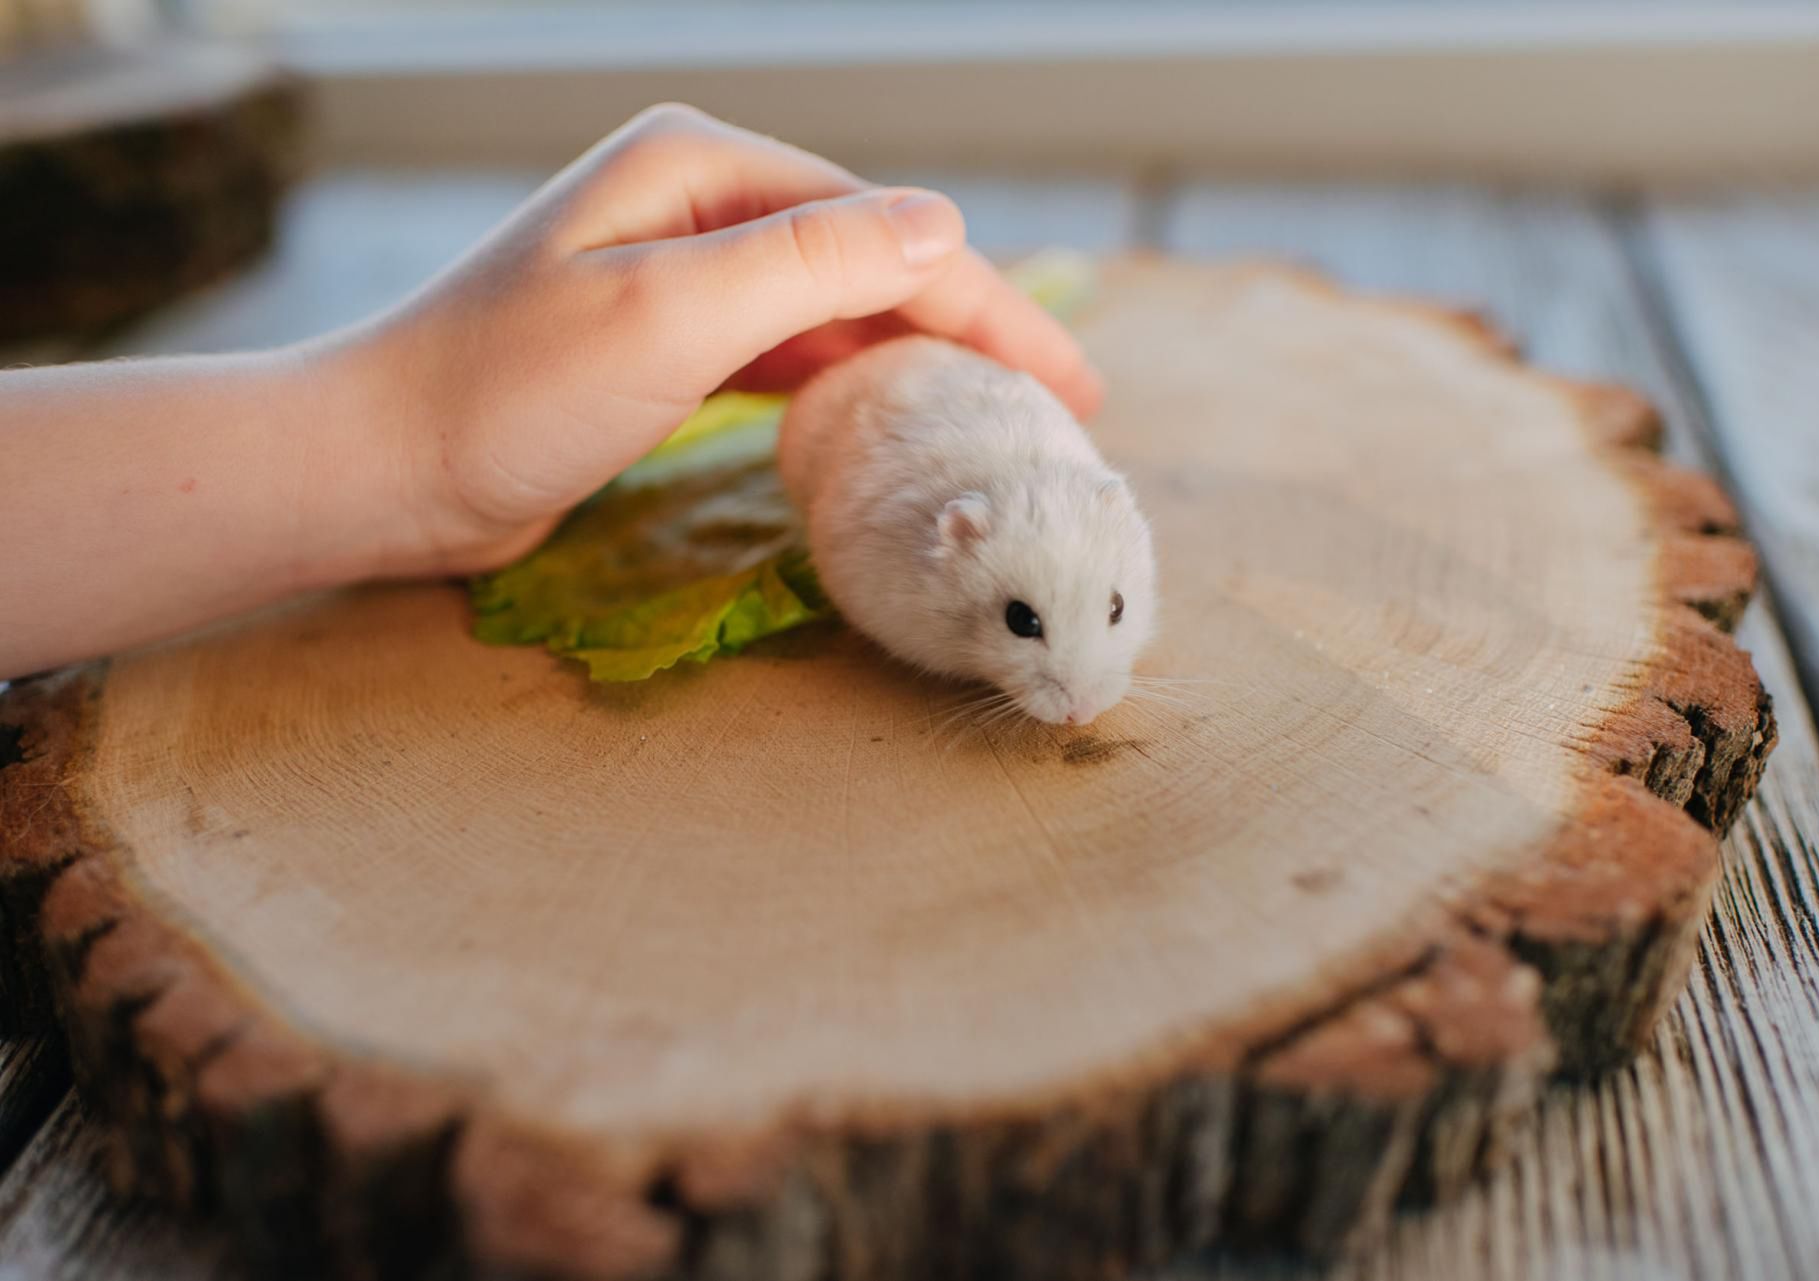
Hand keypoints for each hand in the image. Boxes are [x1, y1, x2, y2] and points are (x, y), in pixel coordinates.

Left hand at [337, 104, 1104, 575]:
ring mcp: (680, 274)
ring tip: (998, 419)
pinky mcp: (663, 343)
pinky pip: (787, 352)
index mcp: (703, 168)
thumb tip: (939, 224)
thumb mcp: (668, 318)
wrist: (377, 464)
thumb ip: (808, 264)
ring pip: (836, 312)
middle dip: (969, 331)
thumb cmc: (505, 392)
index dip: (987, 305)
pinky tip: (892, 418)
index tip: (1068, 386)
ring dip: (916, 361)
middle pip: (872, 264)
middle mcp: (698, 205)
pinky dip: (847, 383)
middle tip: (1061, 408)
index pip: (882, 232)